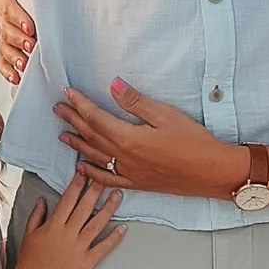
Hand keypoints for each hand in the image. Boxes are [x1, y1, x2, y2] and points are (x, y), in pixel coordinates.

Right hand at [0, 0, 35, 89]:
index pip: (6, 5)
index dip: (18, 16)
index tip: (30, 27)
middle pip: (4, 29)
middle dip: (18, 39)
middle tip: (31, 46)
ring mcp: (0, 34)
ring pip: (3, 47)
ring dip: (14, 57)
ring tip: (24, 64)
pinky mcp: (5, 49)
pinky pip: (2, 62)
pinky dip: (8, 70)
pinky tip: (16, 77)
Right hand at [11, 169, 123, 268]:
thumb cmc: (29, 263)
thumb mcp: (28, 235)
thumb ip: (37, 216)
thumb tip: (43, 200)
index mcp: (53, 226)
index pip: (68, 199)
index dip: (78, 183)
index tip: (85, 171)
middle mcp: (67, 234)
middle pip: (85, 207)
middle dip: (96, 189)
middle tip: (106, 176)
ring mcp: (78, 248)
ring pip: (97, 224)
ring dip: (109, 208)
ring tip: (118, 195)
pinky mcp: (86, 263)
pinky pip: (103, 248)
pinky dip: (114, 238)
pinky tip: (123, 228)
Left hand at [57, 79, 242, 198]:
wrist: (210, 171)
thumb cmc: (193, 142)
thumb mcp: (165, 115)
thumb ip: (135, 102)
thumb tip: (112, 85)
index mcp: (129, 138)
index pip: (96, 118)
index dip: (80, 104)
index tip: (68, 93)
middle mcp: (124, 157)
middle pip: (92, 136)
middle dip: (73, 120)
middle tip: (58, 109)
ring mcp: (129, 172)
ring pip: (95, 157)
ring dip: (78, 144)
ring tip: (63, 135)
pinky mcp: (137, 182)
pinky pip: (107, 179)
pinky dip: (92, 173)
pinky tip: (82, 169)